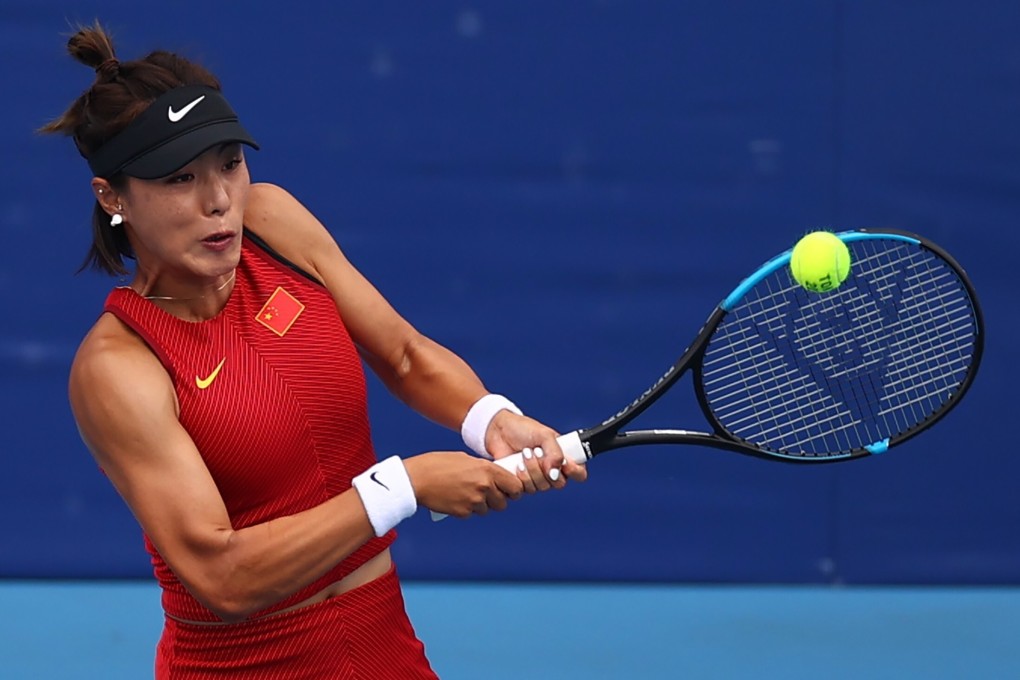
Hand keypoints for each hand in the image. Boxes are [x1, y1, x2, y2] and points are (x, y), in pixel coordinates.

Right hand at [404, 451, 523, 517]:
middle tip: (485, 494)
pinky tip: (456, 498)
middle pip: (503, 502)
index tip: (509, 490)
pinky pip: (471, 514)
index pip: (516, 486)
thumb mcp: (465, 459)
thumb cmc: (437, 465)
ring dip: (481, 505)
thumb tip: (493, 476)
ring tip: (466, 494)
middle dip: (496, 499)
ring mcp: (474, 501)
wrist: (417, 479)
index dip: (513, 490)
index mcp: (487, 470)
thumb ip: (482, 468)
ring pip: (487, 509)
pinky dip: (466, 509)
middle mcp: (484, 486)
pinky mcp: (463, 512)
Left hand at [485, 411, 587, 492]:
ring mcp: (536, 478)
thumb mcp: (544, 434)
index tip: (566, 464)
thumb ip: (555, 451)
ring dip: (532, 471)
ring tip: (524, 454)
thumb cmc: (523, 429)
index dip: (575, 472)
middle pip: (559, 484)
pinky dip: (522, 478)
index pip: (578, 473)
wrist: (498, 430)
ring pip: (541, 487)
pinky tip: (516, 465)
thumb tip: (556, 471)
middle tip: (537, 453)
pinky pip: (526, 490)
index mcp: (562, 457)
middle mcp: (551, 470)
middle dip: (546, 469)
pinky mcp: (521, 483)